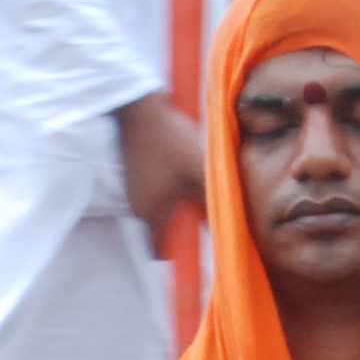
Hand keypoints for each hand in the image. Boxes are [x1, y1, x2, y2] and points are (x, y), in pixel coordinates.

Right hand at [115, 94, 207, 239]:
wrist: (139, 105)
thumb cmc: (170, 141)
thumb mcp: (199, 171)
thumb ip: (212, 201)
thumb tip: (226, 224)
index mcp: (151, 213)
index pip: (160, 251)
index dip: (179, 253)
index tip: (198, 244)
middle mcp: (138, 205)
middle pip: (162, 228)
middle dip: (183, 224)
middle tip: (204, 212)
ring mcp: (133, 186)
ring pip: (160, 206)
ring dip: (178, 202)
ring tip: (195, 185)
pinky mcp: (134, 168)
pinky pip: (154, 187)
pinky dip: (169, 185)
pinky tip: (181, 167)